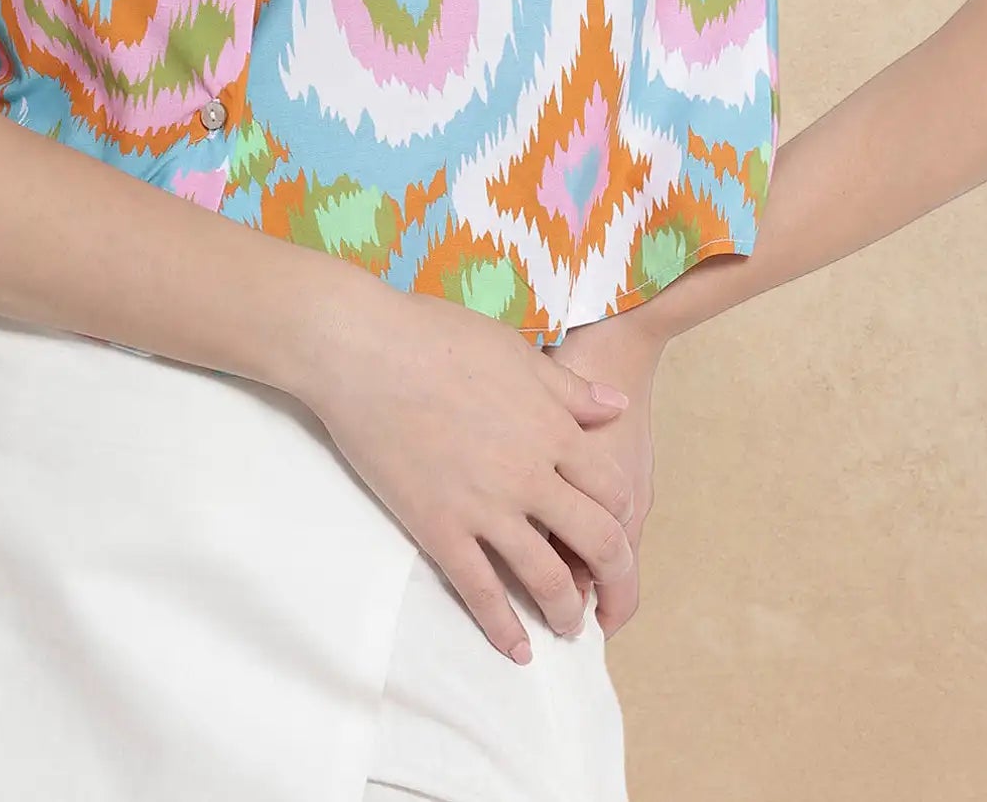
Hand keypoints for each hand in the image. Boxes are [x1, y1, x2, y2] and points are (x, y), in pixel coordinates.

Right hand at [300, 282, 639, 663]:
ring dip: (566, 613)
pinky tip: (517, 648)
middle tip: (609, 597)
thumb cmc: (438, 337)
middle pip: (597, 541)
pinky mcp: (438, 528)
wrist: (364, 351)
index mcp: (553, 428)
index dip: (622, 516)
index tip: (615, 530)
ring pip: (547, 579)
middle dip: (614, 580)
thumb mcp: (516, 352)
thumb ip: (569, 389)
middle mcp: (529, 474)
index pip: (614, 488)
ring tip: (568, 628)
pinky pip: (481, 591)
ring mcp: (484, 507)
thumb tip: (617, 406)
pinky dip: (504, 628)